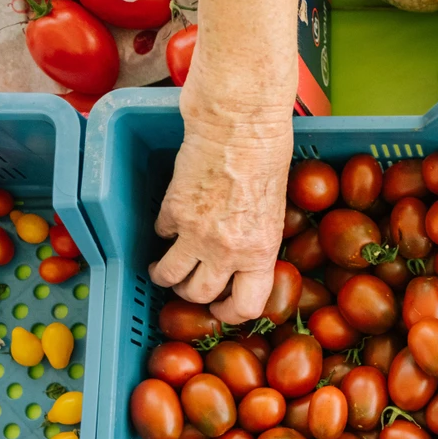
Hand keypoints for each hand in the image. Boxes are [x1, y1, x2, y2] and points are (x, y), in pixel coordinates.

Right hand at [149, 110, 292, 324]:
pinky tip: (170, 222)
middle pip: (199, 295)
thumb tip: (247, 259)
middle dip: (192, 295)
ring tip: (165, 267)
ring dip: (165, 275)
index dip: (231, 314)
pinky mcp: (171, 211)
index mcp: (260, 252)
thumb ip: (259, 242)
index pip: (246, 306)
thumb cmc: (269, 158)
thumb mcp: (277, 212)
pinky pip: (160, 234)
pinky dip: (163, 232)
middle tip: (190, 285)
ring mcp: (194, 233)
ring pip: (168, 275)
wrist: (240, 124)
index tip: (222, 310)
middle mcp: (226, 251)